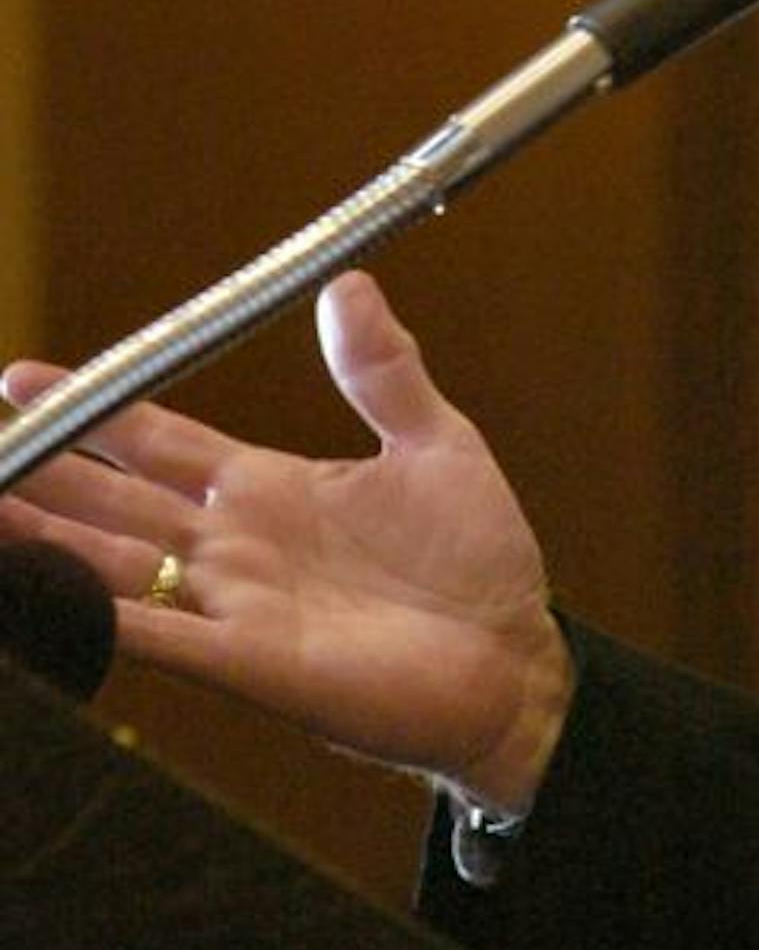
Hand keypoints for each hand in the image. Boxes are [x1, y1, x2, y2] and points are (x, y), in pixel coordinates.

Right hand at [0, 272, 572, 811]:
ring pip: (113, 567)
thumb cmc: (479, 559)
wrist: (517, 660)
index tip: (22, 378)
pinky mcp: (252, 665)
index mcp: (267, 487)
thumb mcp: (435, 443)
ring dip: (45, 542)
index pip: (156, 439)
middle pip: (113, 501)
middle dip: (43, 470)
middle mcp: (234, 546)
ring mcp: (235, 606)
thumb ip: (383, 371)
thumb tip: (350, 284)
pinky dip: (100, 619)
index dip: (96, 408)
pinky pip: (158, 639)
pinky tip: (48, 597)